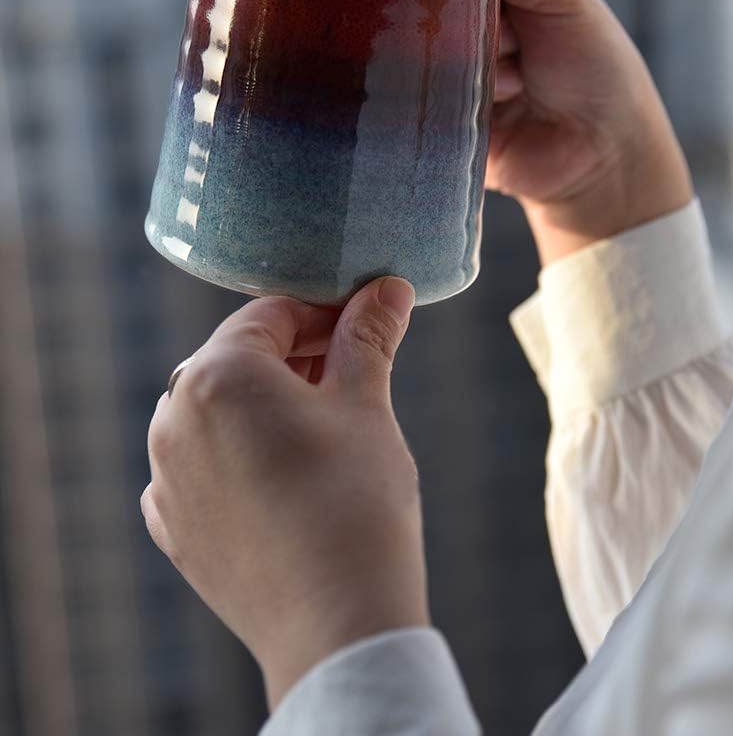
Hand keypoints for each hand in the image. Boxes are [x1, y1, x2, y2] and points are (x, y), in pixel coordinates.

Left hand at [141, 278, 427, 709]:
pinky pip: (202, 467)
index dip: (325, 312)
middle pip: (239, 360)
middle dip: (297, 357)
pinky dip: (240, 455)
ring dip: (267, 404)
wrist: (335, 624)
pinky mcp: (175, 528)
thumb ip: (368, 336)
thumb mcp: (366, 405)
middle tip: (355, 372)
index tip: (366, 325)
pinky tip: (285, 474)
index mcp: (216, 375)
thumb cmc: (355, 500)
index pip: (272, 315)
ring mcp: (166, 479)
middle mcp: (172, 420)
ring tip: (325, 425)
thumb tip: (388, 287)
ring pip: (217, 413)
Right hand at [436, 0, 693, 265]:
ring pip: (426, 58)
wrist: (608, 159)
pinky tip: (496, 109)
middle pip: (428, 9)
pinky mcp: (443, 126)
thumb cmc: (598, 68)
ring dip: (473, 69)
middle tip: (511, 43)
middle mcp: (468, 31)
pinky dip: (454, 105)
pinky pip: (423, 107)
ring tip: (519, 85)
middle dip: (465, 25)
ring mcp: (453, 79)